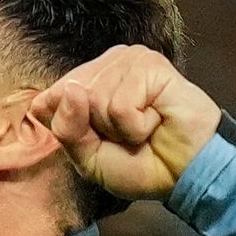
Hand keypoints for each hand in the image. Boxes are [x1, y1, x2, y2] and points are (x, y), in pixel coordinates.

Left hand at [28, 46, 222, 203]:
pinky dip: (136, 125)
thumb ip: (66, 129)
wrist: (186, 174)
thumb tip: (72, 90)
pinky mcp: (149, 64)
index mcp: (87, 82)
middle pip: (69, 97)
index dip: (70, 129)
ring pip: (93, 99)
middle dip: (97, 130)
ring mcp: (128, 60)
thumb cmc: (143, 165)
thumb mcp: (88, 158)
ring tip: (145, 128)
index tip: (103, 141)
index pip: (48, 99)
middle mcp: (105, 65)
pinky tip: (156, 121)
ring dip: (120, 129)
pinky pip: (120, 104)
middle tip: (129, 136)